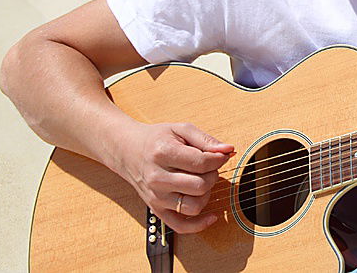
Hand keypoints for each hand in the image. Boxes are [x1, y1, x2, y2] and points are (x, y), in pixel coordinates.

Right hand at [115, 121, 234, 233]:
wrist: (128, 152)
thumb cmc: (157, 139)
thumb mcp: (181, 130)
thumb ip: (206, 140)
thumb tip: (228, 150)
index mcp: (163, 154)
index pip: (202, 163)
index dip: (219, 159)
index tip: (221, 155)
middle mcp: (158, 178)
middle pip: (200, 186)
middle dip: (213, 175)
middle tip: (210, 167)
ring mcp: (157, 197)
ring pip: (194, 206)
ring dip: (207, 195)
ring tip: (203, 182)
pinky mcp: (157, 210)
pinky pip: (181, 226)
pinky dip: (199, 224)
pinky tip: (211, 215)